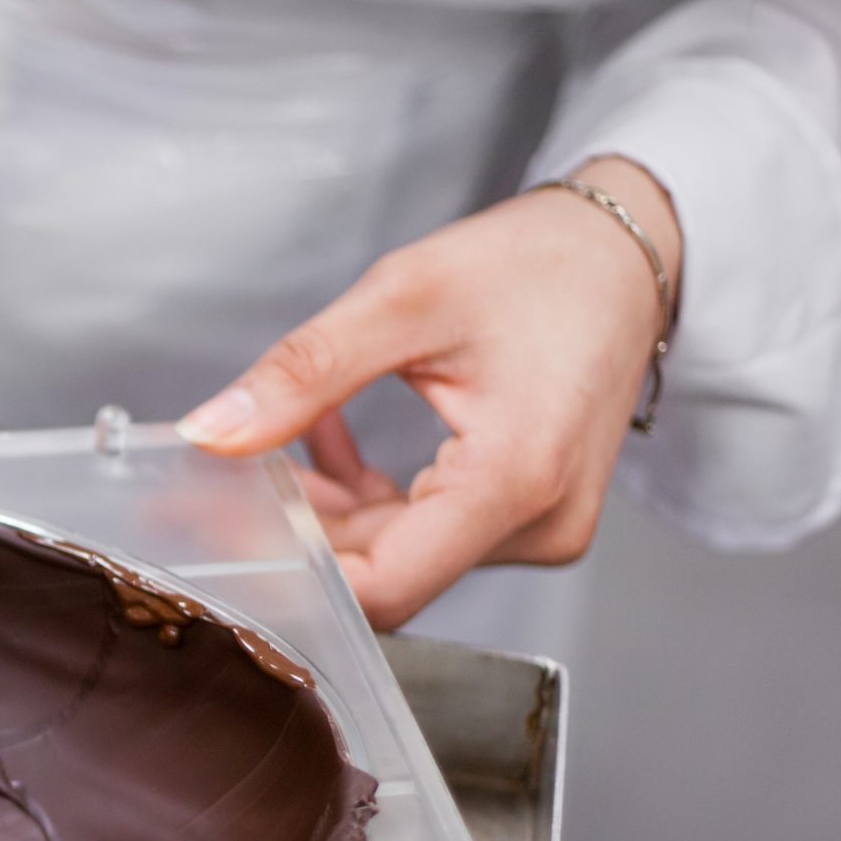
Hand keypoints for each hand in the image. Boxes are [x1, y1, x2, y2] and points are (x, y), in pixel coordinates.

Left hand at [176, 157, 680, 629]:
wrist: (627, 253)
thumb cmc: (542, 263)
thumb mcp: (405, 299)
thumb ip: (304, 375)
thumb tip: (214, 433)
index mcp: (517, 480)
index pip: (383, 588)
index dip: (294, 571)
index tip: (225, 532)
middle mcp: (536, 525)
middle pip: (384, 571)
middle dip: (296, 534)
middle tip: (217, 485)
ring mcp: (535, 526)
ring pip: (395, 552)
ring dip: (324, 511)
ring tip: (264, 450)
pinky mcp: (522, 514)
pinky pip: (421, 528)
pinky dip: (363, 496)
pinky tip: (323, 438)